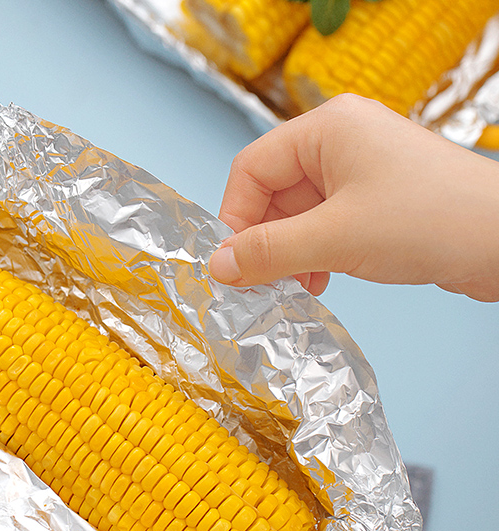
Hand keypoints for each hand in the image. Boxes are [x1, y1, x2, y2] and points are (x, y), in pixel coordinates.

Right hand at [208, 94, 498, 301]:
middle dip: (265, 240)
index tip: (233, 262)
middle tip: (261, 281)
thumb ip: (268, 252)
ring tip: (296, 284)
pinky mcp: (376, 199)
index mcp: (327, 128)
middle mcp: (341, 142)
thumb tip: (218, 267)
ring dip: (289, 253)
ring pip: (297, 213)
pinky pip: (325, 225)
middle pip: (273, 192)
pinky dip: (313, 254)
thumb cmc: (430, 220)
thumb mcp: (334, 238)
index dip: (235, 217)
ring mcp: (361, 170)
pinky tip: (320, 280)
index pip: (252, 168)